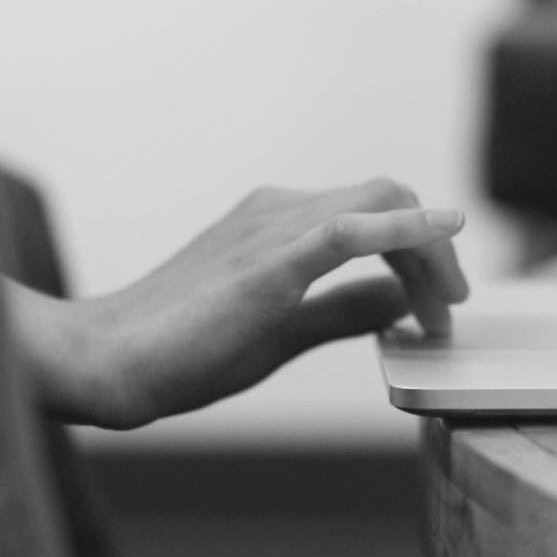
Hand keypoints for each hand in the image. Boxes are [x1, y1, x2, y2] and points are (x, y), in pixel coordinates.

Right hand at [52, 177, 467, 428]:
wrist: (106, 361)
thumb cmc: (181, 350)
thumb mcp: (284, 329)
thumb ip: (342, 310)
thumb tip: (401, 299)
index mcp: (276, 220)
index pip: (373, 208)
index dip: (419, 248)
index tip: (437, 304)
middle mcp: (277, 210)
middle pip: (387, 195)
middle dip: (434, 250)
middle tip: (450, 308)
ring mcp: (271, 229)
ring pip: (380, 203)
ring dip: (428, 252)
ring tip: (443, 309)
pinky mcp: (268, 264)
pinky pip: (351, 229)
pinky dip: (405, 227)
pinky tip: (442, 233)